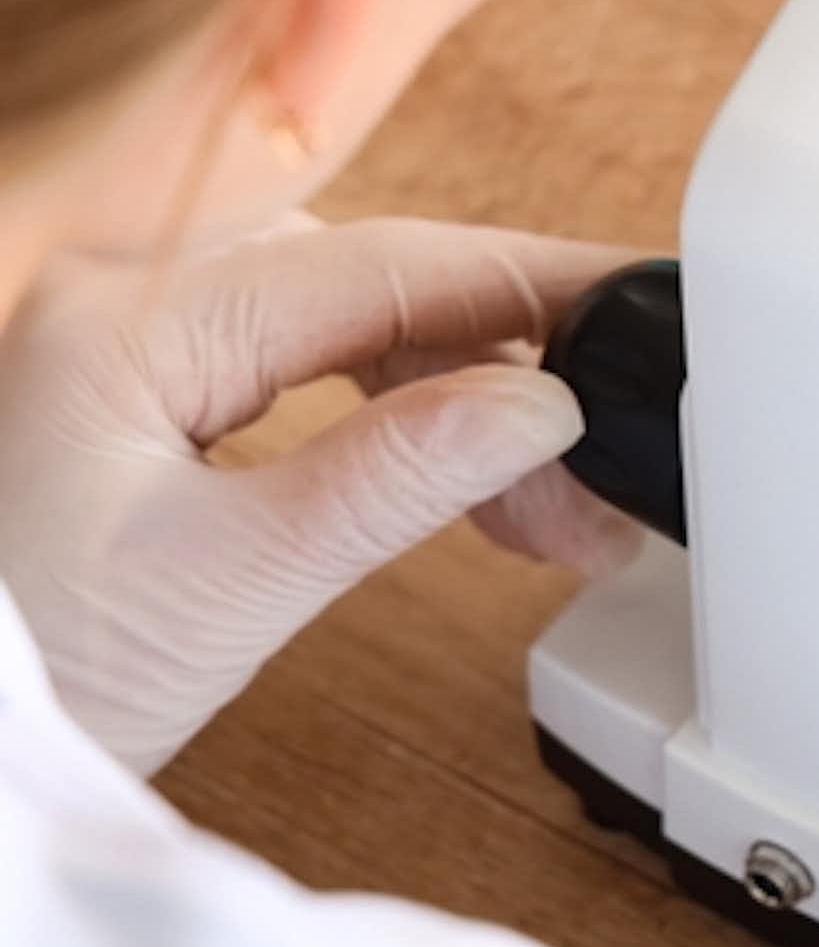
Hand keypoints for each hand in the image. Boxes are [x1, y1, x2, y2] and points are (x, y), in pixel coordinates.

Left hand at [0, 217, 640, 776]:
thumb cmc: (25, 680)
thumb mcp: (228, 589)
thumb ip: (393, 479)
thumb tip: (540, 405)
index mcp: (121, 316)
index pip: (378, 267)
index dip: (527, 286)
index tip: (630, 308)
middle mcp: (117, 292)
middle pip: (374, 286)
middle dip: (506, 373)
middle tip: (595, 478)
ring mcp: (124, 334)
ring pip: (350, 324)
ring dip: (461, 404)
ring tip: (542, 513)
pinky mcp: (138, 385)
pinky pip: (304, 361)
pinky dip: (396, 418)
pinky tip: (459, 478)